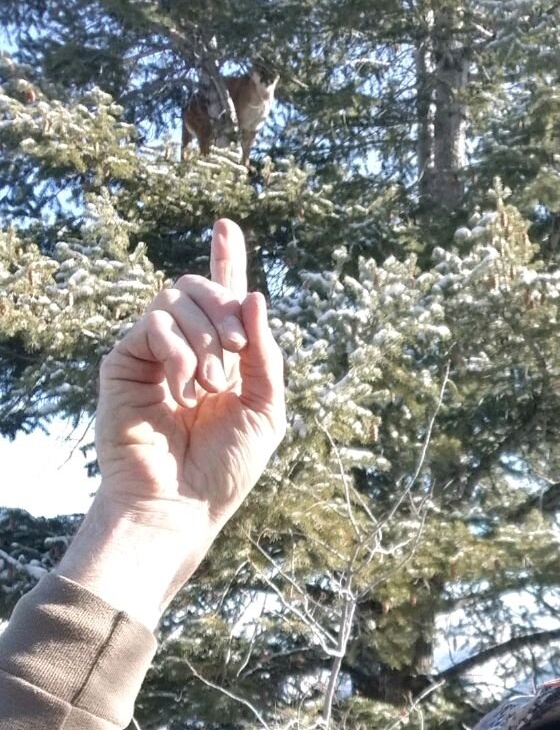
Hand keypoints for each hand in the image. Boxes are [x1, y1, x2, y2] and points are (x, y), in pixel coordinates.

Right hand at [62, 219, 286, 621]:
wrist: (179, 502)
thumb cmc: (224, 467)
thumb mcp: (265, 409)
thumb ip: (265, 354)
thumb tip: (254, 293)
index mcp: (223, 359)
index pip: (223, 299)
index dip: (227, 260)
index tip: (226, 226)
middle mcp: (186, 349)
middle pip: (202, 288)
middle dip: (227, 311)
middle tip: (237, 356)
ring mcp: (152, 353)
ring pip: (177, 298)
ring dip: (205, 339)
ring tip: (207, 387)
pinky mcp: (124, 361)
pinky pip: (154, 323)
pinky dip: (178, 350)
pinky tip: (182, 388)